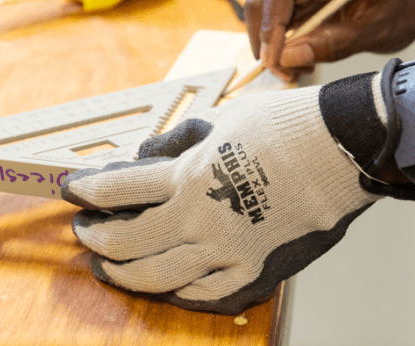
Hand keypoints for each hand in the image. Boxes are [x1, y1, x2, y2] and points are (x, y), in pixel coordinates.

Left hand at [61, 80, 385, 314]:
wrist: (341, 147)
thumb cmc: (286, 126)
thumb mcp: (222, 120)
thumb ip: (179, 144)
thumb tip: (147, 159)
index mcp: (188, 176)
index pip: (116, 190)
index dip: (86, 191)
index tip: (73, 190)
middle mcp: (199, 219)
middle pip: (125, 241)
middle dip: (94, 237)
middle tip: (84, 231)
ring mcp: (225, 250)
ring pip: (156, 277)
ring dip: (122, 274)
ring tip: (107, 267)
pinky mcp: (253, 268)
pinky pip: (206, 294)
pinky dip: (179, 293)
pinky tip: (166, 287)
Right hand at [245, 0, 414, 79]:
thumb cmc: (407, 6)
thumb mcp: (379, 31)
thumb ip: (334, 44)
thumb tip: (288, 58)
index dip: (271, 26)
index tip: (275, 61)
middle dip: (266, 41)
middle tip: (284, 74)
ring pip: (268, 12)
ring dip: (275, 46)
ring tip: (300, 71)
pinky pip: (282, 20)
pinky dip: (286, 45)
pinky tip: (306, 60)